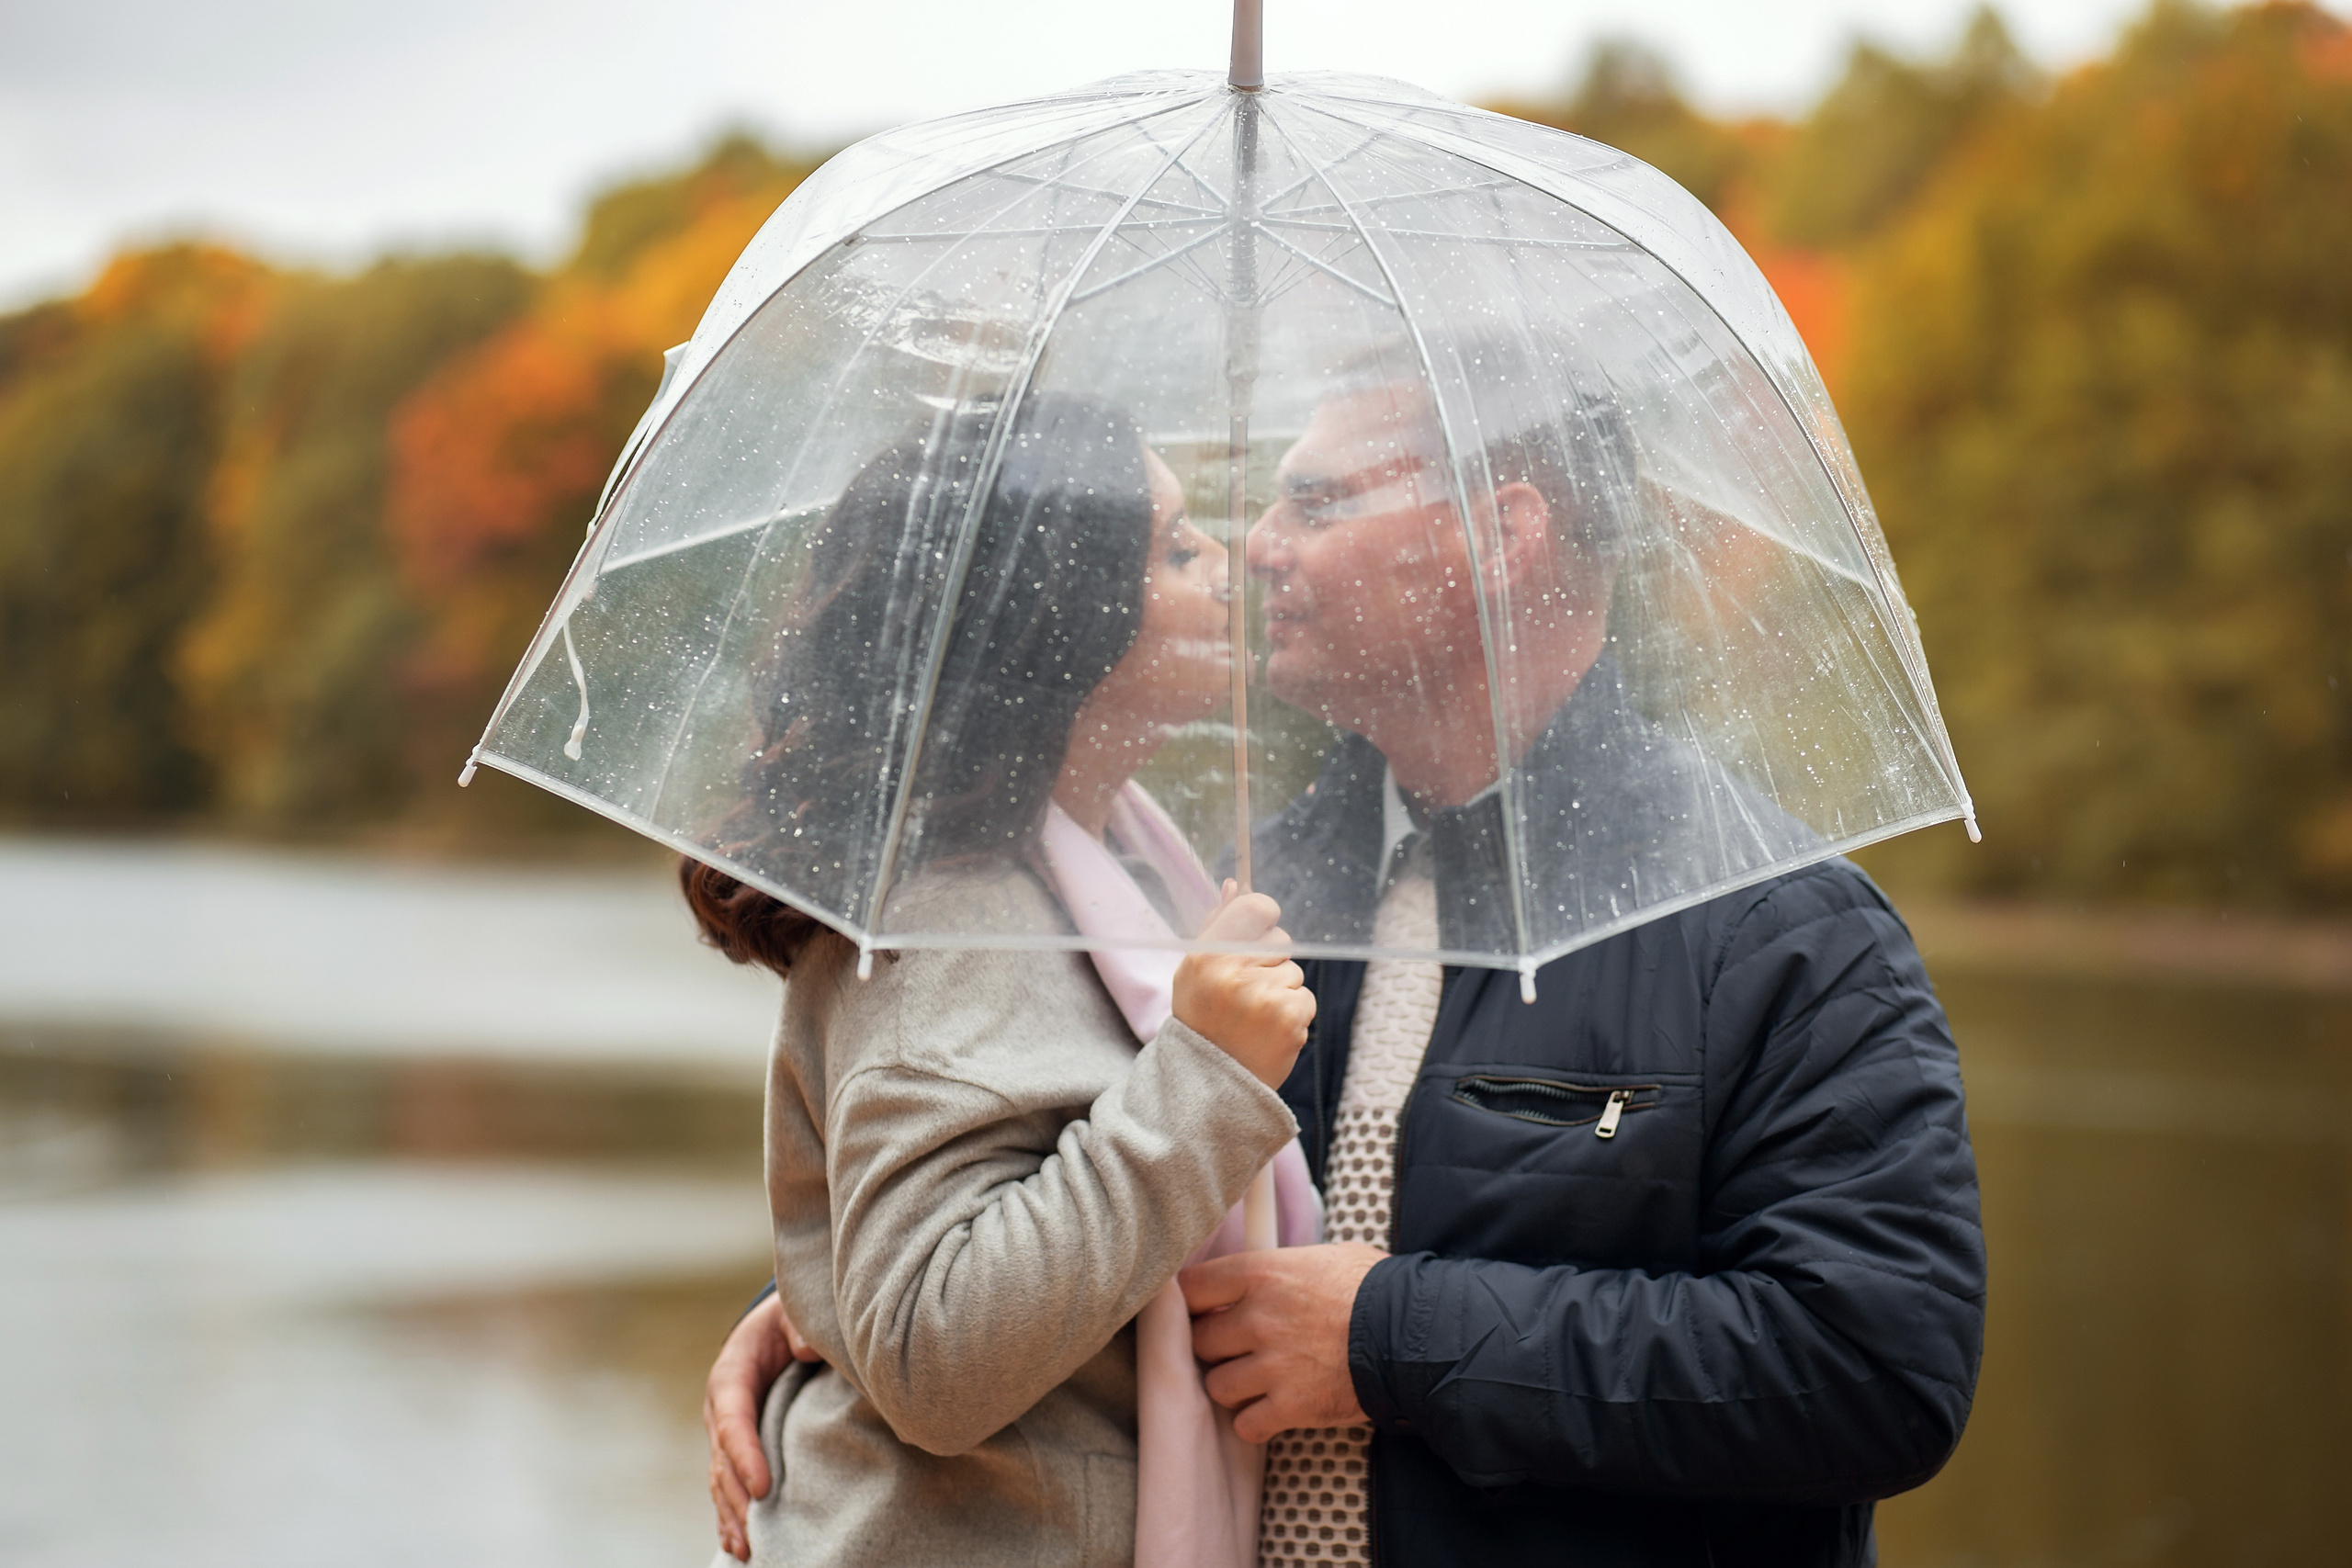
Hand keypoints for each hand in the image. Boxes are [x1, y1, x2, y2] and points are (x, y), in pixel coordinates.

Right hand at [704, 1291, 821, 1560]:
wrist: (777, 1321)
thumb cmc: (789, 1318)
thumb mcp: (793, 1314)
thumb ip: (799, 1330)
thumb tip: (809, 1350)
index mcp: (731, 1375)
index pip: (733, 1421)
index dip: (745, 1455)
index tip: (764, 1487)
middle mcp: (721, 1408)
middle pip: (723, 1461)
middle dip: (738, 1499)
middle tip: (756, 1535)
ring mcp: (725, 1431)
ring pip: (722, 1480)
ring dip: (732, 1515)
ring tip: (746, 1550)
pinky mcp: (736, 1447)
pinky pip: (728, 1484)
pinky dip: (731, 1514)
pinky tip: (738, 1545)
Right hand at [1173, 883, 1315, 1087]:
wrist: (1210, 1085)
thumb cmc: (1202, 1020)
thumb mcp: (1194, 971)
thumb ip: (1217, 925)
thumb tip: (1235, 884)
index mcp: (1207, 956)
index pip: (1257, 907)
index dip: (1263, 918)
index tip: (1257, 936)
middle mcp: (1235, 973)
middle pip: (1280, 941)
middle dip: (1270, 962)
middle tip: (1245, 992)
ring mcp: (1265, 997)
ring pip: (1294, 972)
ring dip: (1281, 991)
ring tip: (1254, 1016)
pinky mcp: (1291, 1019)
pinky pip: (1305, 997)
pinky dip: (1293, 1014)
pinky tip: (1268, 1031)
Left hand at [1181, 1242, 1386, 1441]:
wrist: (1414, 1335)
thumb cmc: (1375, 1288)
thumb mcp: (1323, 1256)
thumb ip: (1280, 1269)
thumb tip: (1259, 1273)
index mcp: (1262, 1272)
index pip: (1191, 1286)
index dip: (1193, 1302)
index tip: (1203, 1310)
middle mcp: (1259, 1318)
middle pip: (1200, 1340)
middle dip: (1215, 1347)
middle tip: (1235, 1349)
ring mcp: (1273, 1365)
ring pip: (1218, 1386)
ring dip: (1232, 1387)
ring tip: (1255, 1383)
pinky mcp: (1291, 1405)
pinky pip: (1246, 1424)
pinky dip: (1255, 1423)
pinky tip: (1271, 1412)